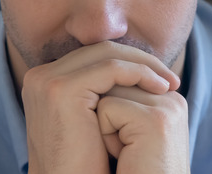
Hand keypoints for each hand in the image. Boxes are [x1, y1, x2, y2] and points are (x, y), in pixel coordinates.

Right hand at [21, 41, 180, 173]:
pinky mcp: (62, 89)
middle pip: (101, 50)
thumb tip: (136, 67)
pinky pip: (112, 68)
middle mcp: (40, 76)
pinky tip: (160, 88)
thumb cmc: (86, 161)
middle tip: (171, 78)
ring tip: (170, 83)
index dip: (130, 61)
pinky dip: (140, 73)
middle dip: (141, 60)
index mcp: (45, 80)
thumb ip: (101, 91)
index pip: (94, 56)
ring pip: (108, 54)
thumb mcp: (92, 119)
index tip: (160, 76)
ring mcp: (48, 81)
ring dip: (145, 65)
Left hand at [98, 85, 189, 173]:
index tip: (127, 144)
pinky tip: (125, 156)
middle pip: (114, 82)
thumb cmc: (133, 171)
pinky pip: (108, 109)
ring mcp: (167, 107)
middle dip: (107, 116)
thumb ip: (124, 103)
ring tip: (125, 152)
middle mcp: (172, 99)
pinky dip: (107, 136)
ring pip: (108, 93)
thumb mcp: (129, 132)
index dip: (110, 114)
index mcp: (169, 100)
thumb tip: (97, 81)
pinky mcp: (155, 119)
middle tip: (126, 149)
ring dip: (105, 125)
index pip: (122, 80)